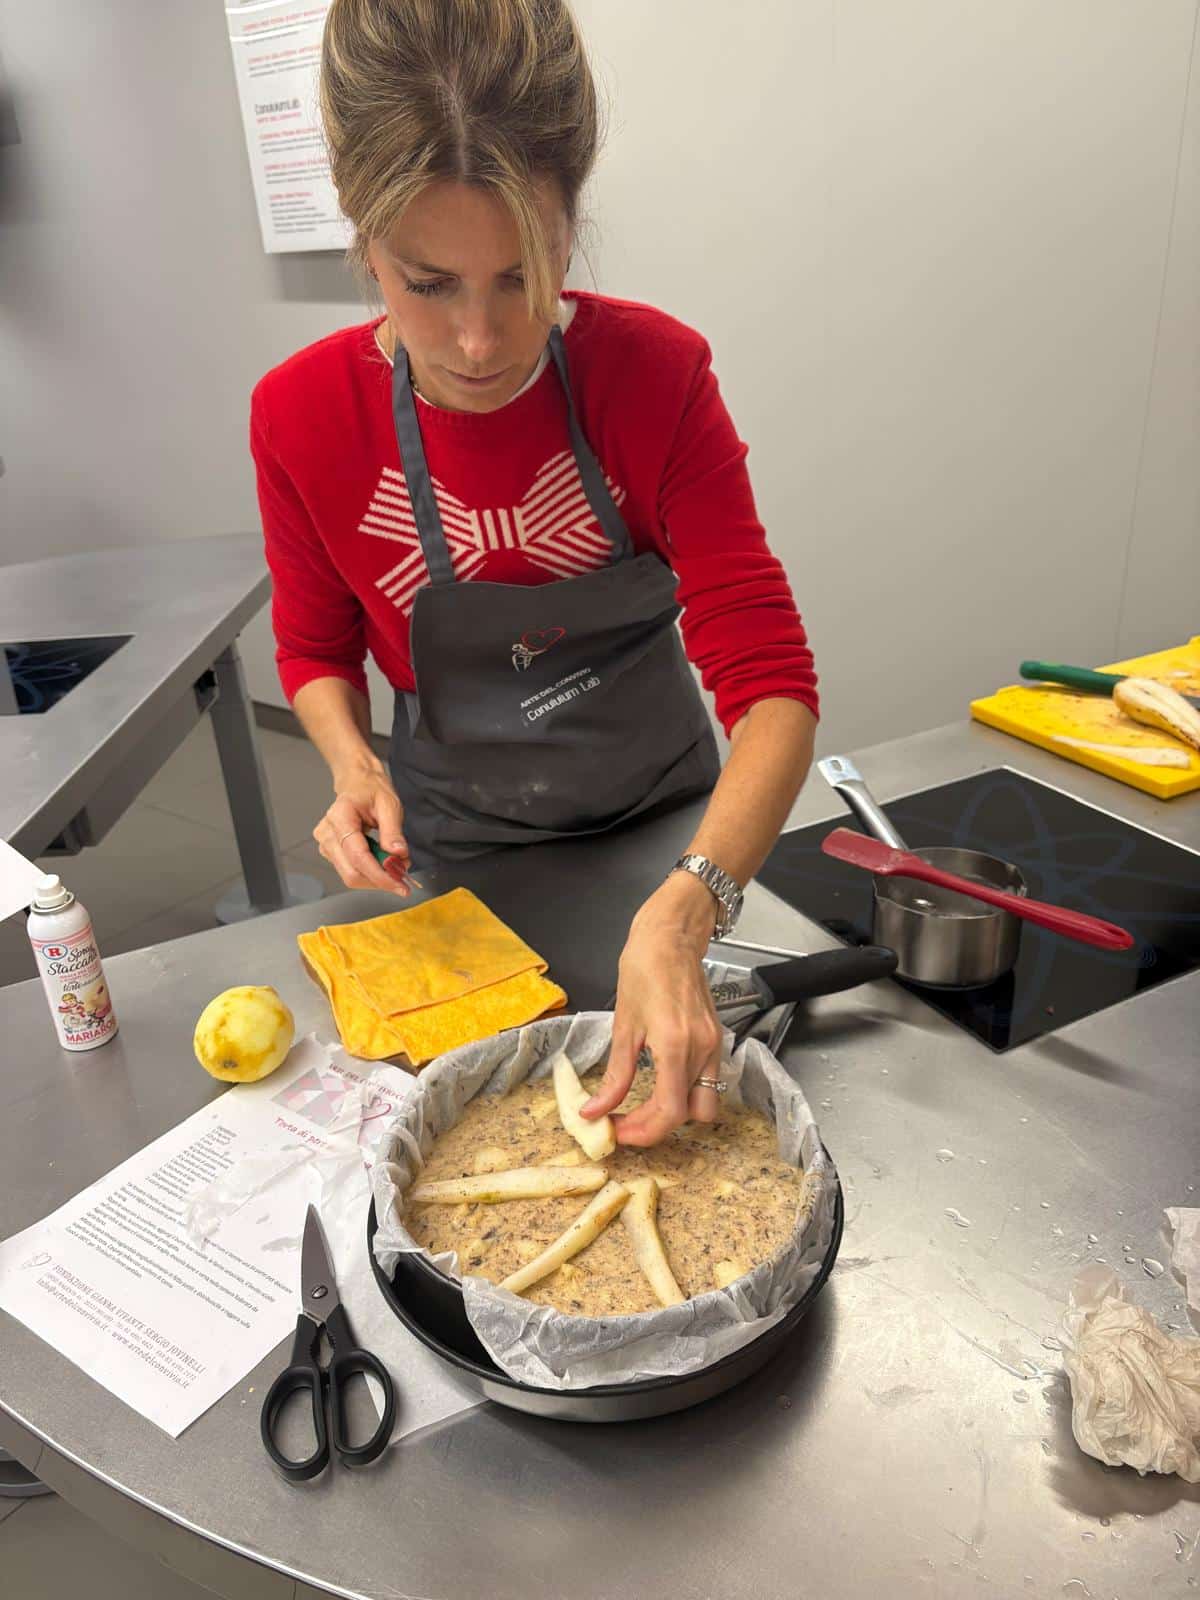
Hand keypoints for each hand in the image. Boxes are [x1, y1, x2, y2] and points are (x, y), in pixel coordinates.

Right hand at [314, 759, 412, 895]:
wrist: (357, 783)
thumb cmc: (370, 789)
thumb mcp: (389, 804)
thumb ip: (393, 831)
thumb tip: (398, 854)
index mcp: (340, 817)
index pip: (358, 856)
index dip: (379, 874)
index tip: (399, 883)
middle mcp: (327, 833)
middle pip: (351, 873)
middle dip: (379, 880)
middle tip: (402, 878)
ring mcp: (326, 844)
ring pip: (351, 876)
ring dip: (376, 878)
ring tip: (395, 865)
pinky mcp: (331, 852)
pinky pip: (351, 871)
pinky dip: (370, 873)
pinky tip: (383, 863)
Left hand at [581, 874, 722, 1146]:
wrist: (672, 937)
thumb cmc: (644, 969)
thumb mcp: (623, 1025)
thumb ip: (615, 1075)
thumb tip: (595, 1110)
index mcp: (676, 1046)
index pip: (669, 1112)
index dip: (642, 1132)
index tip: (616, 1131)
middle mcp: (702, 1050)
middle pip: (692, 1116)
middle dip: (658, 1127)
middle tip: (625, 1122)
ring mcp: (714, 1046)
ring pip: (705, 1103)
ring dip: (675, 1113)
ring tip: (641, 1107)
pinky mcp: (716, 1040)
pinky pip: (707, 1082)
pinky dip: (684, 1093)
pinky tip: (658, 1085)